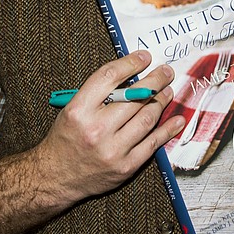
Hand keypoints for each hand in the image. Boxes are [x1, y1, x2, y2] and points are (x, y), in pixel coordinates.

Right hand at [36, 50, 185, 201]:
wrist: (56, 177)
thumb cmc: (66, 138)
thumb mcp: (73, 108)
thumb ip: (99, 93)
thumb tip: (132, 75)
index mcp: (80, 110)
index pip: (110, 77)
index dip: (131, 63)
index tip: (144, 57)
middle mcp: (96, 129)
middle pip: (135, 97)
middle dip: (155, 80)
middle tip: (165, 72)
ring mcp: (112, 149)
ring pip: (147, 118)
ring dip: (161, 101)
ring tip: (167, 92)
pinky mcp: (125, 166)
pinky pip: (153, 144)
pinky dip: (168, 129)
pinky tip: (177, 119)